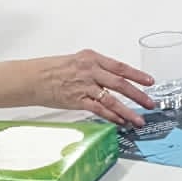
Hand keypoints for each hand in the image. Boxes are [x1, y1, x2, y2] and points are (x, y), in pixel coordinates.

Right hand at [0, 50, 156, 127]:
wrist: (30, 78)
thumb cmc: (51, 69)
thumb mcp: (76, 61)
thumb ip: (95, 68)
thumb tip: (112, 79)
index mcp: (92, 58)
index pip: (120, 67)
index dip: (137, 75)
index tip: (150, 82)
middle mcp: (90, 70)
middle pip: (121, 83)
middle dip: (139, 95)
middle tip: (151, 103)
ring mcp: (85, 86)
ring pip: (113, 99)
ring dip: (128, 111)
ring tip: (139, 119)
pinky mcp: (77, 100)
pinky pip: (99, 109)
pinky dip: (112, 116)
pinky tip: (121, 122)